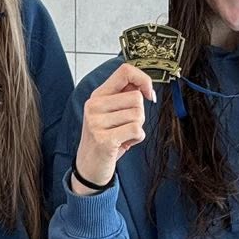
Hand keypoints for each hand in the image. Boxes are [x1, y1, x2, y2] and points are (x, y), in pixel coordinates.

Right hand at [74, 63, 154, 189]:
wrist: (89, 168)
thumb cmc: (105, 139)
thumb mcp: (111, 114)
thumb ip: (124, 97)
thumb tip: (145, 86)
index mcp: (98, 95)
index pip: (125, 71)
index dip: (143, 79)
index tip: (148, 94)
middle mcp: (94, 105)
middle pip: (136, 98)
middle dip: (139, 114)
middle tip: (125, 126)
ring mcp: (97, 122)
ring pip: (138, 115)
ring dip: (137, 128)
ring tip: (123, 136)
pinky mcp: (104, 139)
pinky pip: (137, 131)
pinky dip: (137, 139)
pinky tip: (124, 144)